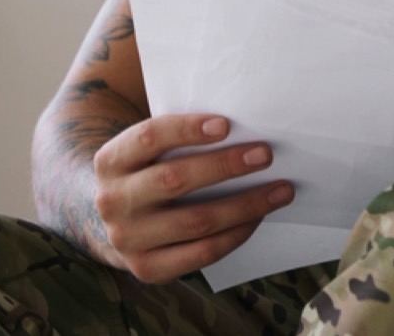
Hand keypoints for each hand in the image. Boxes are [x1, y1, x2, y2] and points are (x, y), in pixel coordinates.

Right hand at [91, 114, 293, 282]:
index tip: (226, 125)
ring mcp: (127, 238)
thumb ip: (182, 138)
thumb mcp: (151, 151)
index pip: (148, 137)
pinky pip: (201, 253)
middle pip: (173, 180)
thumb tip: (246, 126)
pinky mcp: (147, 268)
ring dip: (245, 205)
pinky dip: (235, 234)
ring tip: (281, 190)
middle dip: (225, 166)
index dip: (186, 130)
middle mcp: (112, 200)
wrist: (119, 220)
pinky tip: (258, 218)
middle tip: (265, 154)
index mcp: (112, 161)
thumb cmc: (152, 171)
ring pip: (195, 221)